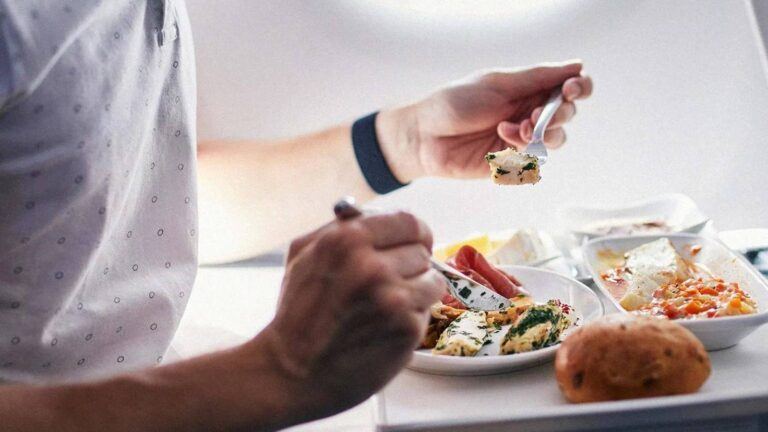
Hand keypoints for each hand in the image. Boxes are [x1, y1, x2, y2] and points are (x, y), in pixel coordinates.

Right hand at [258, 211, 444, 417]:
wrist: (292, 372)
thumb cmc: (298, 314)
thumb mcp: (303, 255)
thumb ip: (339, 227)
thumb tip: (376, 213)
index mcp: (347, 239)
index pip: (409, 222)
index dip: (414, 234)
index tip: (415, 242)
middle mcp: (372, 265)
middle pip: (422, 251)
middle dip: (409, 266)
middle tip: (388, 284)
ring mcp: (392, 298)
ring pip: (432, 280)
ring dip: (416, 292)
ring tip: (386, 307)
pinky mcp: (406, 328)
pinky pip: (428, 311)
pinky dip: (411, 318)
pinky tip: (385, 327)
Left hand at [377, 60, 592, 180]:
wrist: (425, 137)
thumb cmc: (454, 104)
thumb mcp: (497, 84)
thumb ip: (537, 77)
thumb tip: (577, 65)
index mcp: (528, 88)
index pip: (569, 86)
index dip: (580, 88)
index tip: (572, 89)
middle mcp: (528, 112)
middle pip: (567, 115)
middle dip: (559, 113)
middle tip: (535, 114)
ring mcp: (521, 139)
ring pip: (556, 140)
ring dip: (542, 133)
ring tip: (515, 128)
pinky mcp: (511, 162)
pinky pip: (534, 160)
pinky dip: (523, 150)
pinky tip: (502, 140)